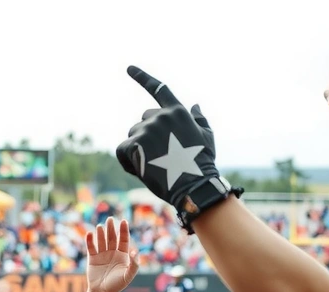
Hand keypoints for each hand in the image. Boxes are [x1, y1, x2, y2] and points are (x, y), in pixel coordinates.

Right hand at [86, 218, 138, 291]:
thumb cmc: (117, 285)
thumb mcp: (128, 276)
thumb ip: (134, 264)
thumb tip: (135, 251)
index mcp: (122, 255)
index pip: (123, 239)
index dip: (123, 230)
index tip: (124, 221)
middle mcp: (112, 252)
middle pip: (112, 237)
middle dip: (111, 228)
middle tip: (110, 219)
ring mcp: (102, 254)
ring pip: (101, 240)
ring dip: (101, 233)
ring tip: (100, 226)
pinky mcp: (92, 258)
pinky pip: (91, 247)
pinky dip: (90, 240)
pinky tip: (90, 234)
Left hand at [116, 66, 218, 208]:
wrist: (194, 185)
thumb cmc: (202, 164)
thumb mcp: (207, 138)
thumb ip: (199, 120)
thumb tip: (195, 105)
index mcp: (178, 112)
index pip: (159, 89)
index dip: (142, 77)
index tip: (128, 68)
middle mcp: (161, 116)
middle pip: (142, 121)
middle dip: (145, 136)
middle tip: (158, 156)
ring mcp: (148, 128)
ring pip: (132, 136)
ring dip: (137, 150)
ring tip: (153, 166)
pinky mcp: (136, 143)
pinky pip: (121, 150)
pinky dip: (126, 161)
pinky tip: (140, 170)